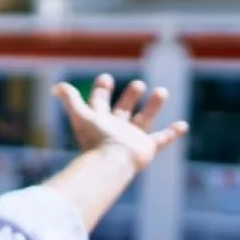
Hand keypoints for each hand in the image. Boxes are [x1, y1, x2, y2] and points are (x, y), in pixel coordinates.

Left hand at [53, 74, 188, 170]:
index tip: (106, 78)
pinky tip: (182, 125)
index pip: (99, 103)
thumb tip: (56, 86)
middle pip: (123, 110)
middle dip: (130, 96)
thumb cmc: (95, 139)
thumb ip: (69, 99)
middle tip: (137, 84)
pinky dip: (172, 133)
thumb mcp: (81, 115)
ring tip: (161, 91)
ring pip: (144, 120)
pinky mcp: (146, 148)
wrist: (112, 162)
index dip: (101, 90)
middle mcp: (115, 129)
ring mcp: (132, 139)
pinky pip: (162, 140)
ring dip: (153, 106)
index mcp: (99, 121)